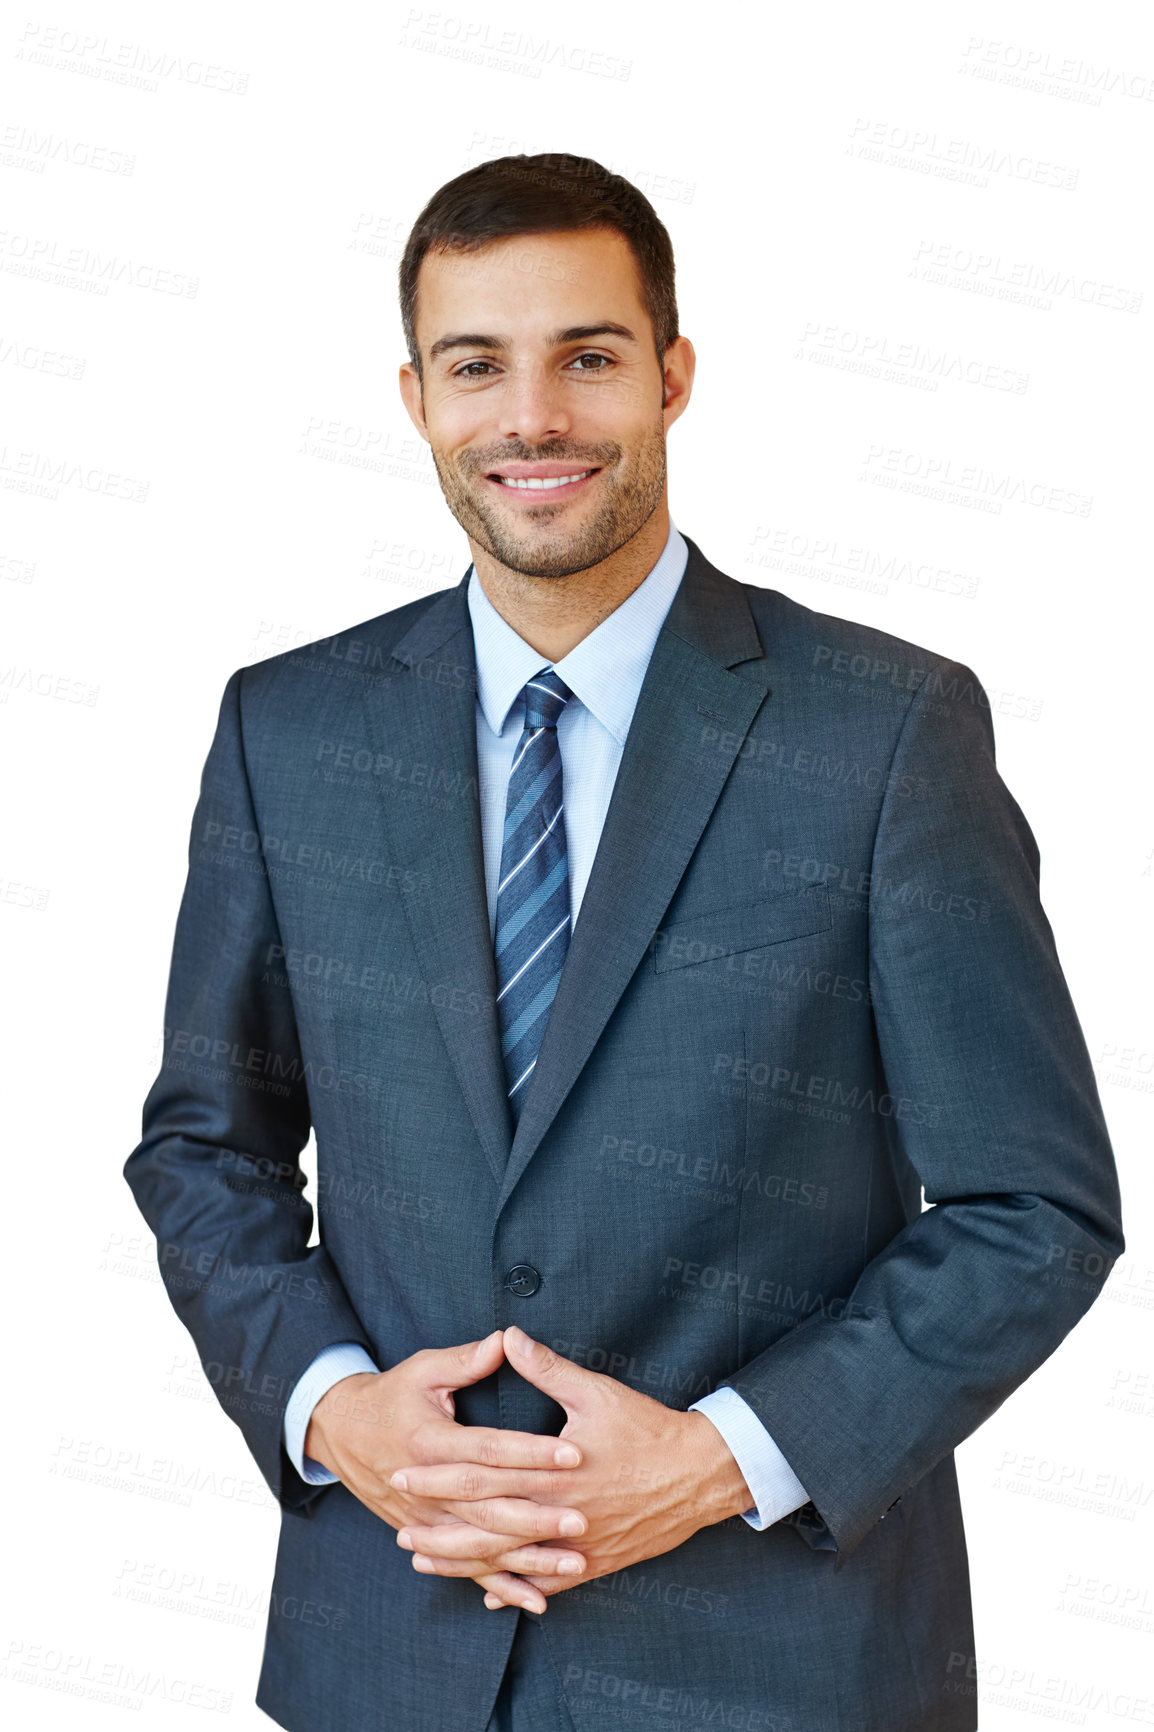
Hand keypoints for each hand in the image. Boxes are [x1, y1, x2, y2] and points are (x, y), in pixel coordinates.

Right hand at [304, 1330, 589, 1611]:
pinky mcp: (428, 1537)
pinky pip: (469, 1569)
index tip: (573, 1453)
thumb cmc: (390, 1395)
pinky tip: (537, 1599)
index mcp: (430, 1442)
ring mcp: (426, 1520)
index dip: (531, 1452)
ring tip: (574, 1561)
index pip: (489, 1450)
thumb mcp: (422, 1370)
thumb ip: (465, 1360)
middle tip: (582, 1518)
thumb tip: (507, 1340)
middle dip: (538, 1515)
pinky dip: (503, 1586)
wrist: (343, 1434)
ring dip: (529, 1557)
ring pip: (484, 1545)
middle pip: (490, 1506)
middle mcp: (428, 1489)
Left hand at [389, 1326, 753, 1609]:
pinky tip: (486, 1594)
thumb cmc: (646, 1428)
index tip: (403, 1472)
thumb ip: (547, 1368)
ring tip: (424, 1562)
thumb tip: (508, 1335)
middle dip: (439, 1527)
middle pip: (485, 1525)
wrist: (698, 1475)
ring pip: (508, 1561)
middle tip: (399, 1527)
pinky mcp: (593, 1562)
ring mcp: (575, 1544)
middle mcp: (559, 1513)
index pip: (483, 1473)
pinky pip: (546, 1582)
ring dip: (463, 1562)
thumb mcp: (596, 1390)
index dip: (440, 1475)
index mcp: (553, 1470)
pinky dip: (513, 1587)